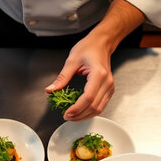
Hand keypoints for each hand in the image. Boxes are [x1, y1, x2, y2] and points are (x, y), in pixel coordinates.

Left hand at [44, 0, 143, 120]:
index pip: (88, 98)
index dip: (77, 108)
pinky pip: (101, 105)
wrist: (101, 43)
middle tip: (67, 116)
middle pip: (94, 106)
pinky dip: (90, 111)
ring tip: (72, 116)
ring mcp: (110, 87)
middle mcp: (107, 82)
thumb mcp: (72, 61)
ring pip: (99, 109)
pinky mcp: (109, 89)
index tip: (66, 113)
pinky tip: (81, 111)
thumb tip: (51, 90)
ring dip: (85, 116)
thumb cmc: (88, 48)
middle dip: (80, 115)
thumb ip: (62, 77)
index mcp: (98, 74)